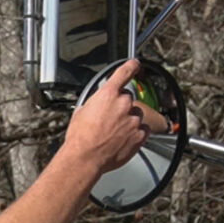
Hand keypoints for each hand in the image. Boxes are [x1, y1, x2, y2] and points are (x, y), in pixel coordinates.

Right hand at [61, 59, 152, 173]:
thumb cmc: (80, 138)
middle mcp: (123, 104)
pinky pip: (143, 130)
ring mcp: (133, 120)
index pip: (125, 72)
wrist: (85, 158)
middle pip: (128, 98)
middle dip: (121, 106)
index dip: (132, 66)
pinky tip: (123, 139)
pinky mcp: (139, 135)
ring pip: (136, 115)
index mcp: (108, 94)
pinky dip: (136, 133)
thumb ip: (94, 103)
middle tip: (110, 119)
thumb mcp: (81, 112)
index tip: (135, 64)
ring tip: (115, 132)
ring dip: (129, 120)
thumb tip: (96, 104)